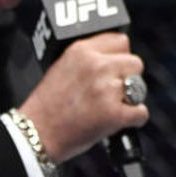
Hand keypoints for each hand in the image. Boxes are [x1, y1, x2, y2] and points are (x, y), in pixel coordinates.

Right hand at [17, 32, 149, 163]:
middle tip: (112, 91)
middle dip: (128, 77)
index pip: (121, 41)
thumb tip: (117, 57)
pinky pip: (141, 111)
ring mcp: (106, 89)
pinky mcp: (114, 113)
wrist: (35, 135)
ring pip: (140, 87)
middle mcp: (96, 66)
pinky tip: (118, 121)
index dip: (120, 57)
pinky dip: (134, 119)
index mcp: (82, 51)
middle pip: (135, 63)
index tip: (115, 68)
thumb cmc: (47, 106)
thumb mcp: (63, 66)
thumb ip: (90, 58)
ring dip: (131, 98)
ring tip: (111, 106)